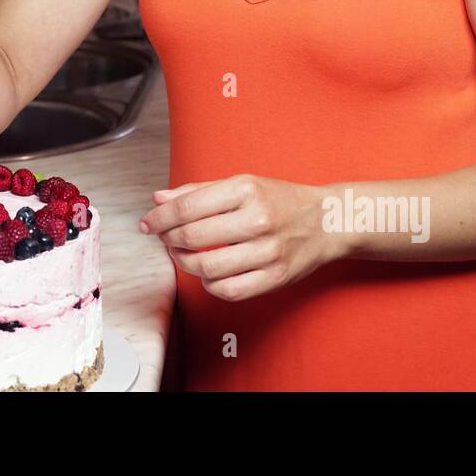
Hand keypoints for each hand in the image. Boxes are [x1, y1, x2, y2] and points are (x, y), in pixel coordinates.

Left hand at [138, 175, 348, 300]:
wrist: (327, 221)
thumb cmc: (279, 200)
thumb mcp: (241, 184)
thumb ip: (198, 192)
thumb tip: (158, 199)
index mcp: (246, 190)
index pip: (187, 207)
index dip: (159, 218)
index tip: (148, 224)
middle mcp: (258, 219)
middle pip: (193, 237)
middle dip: (168, 239)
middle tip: (164, 238)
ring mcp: (268, 251)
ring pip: (207, 267)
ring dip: (184, 263)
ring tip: (183, 254)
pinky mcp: (275, 277)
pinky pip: (228, 290)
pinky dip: (209, 284)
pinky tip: (208, 272)